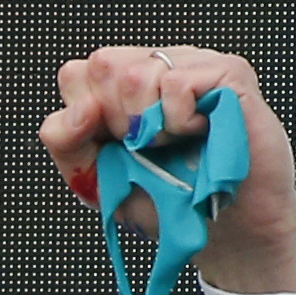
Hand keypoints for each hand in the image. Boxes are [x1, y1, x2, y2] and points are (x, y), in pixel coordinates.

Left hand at [38, 46, 295, 294]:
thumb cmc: (168, 202)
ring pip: (136, 73)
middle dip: (116, 120)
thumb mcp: (98, 179)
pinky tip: (200, 134)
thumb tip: (80, 108)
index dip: (85, 117)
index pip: (76, 73)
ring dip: (150, 126)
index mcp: (124, 86)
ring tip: (177, 142)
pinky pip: (176, 83)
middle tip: (149, 147)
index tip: (114, 148)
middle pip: (103, 65)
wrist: (226, 231)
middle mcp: (159, 65)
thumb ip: (66, 141)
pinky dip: (179, 122)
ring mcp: (194, 63)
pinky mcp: (228, 72)